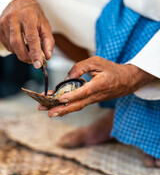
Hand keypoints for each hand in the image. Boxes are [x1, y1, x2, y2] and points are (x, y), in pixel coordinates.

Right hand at [0, 0, 54, 67]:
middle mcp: (14, 18)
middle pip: (18, 44)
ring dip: (22, 53)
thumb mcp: (45, 26)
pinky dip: (16, 50)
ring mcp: (4, 23)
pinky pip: (7, 45)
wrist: (20, 3)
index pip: (31, 38)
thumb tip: (47, 57)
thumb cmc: (34, 16)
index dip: (35, 53)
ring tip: (29, 51)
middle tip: (34, 62)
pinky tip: (21, 46)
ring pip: (12, 46)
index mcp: (28, 16)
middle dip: (26, 56)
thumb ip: (48, 41)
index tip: (38, 64)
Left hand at [38, 56, 155, 116]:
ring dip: (62, 110)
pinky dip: (67, 106)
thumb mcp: (96, 61)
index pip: (85, 91)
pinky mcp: (91, 101)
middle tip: (48, 113)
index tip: (60, 99)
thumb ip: (80, 67)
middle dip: (62, 109)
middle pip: (78, 104)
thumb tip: (66, 78)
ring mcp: (94, 100)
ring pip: (77, 106)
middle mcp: (96, 95)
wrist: (126, 81)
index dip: (72, 95)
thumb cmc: (111, 69)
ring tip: (48, 112)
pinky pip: (79, 104)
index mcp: (100, 84)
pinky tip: (57, 108)